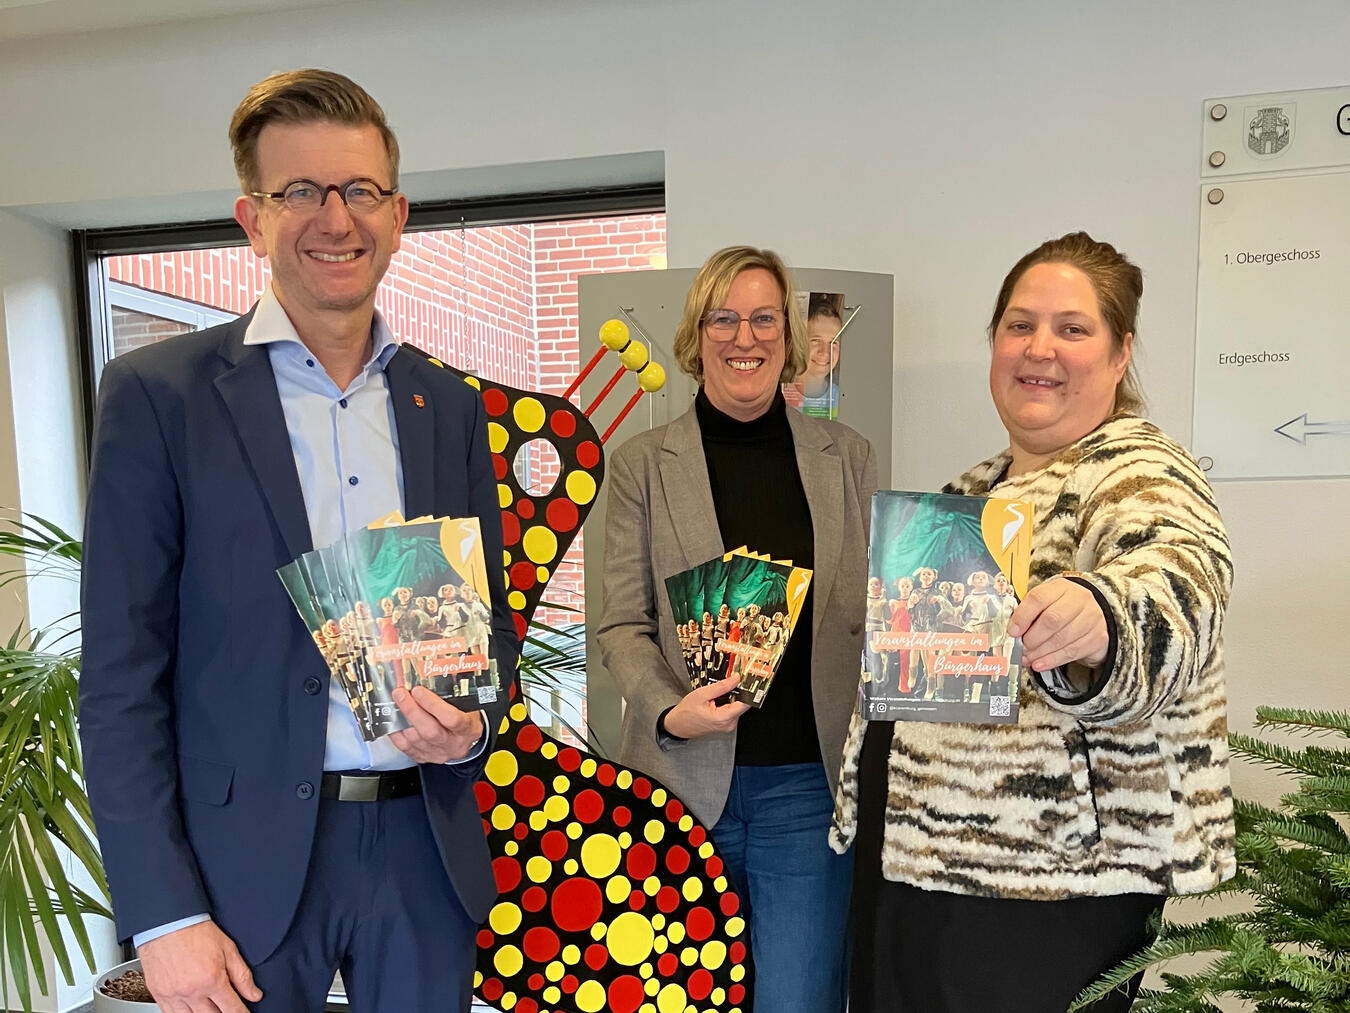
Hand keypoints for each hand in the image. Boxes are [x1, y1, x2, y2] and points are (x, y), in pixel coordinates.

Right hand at [138, 919, 260, 1012]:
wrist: (167, 922)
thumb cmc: (195, 931)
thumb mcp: (228, 948)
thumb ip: (242, 975)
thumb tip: (253, 994)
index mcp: (211, 980)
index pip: (232, 1009)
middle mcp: (192, 991)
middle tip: (227, 1007)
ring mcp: (173, 995)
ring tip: (212, 1008)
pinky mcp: (159, 994)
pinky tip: (191, 1009)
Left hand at [389, 686, 484, 762]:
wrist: (464, 742)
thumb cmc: (465, 719)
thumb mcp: (467, 706)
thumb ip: (453, 693)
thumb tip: (434, 671)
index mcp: (467, 729)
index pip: (451, 719)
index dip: (433, 705)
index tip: (419, 690)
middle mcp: (452, 744)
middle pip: (429, 731)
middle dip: (411, 710)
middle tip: (400, 693)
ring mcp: (436, 753)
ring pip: (414, 739)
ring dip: (401, 719)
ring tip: (394, 702)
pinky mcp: (422, 757)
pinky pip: (404, 747)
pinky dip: (395, 732)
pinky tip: (393, 719)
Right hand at [663, 675, 750, 738]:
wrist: (678, 725)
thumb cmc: (686, 712)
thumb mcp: (702, 694)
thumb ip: (721, 686)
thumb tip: (736, 679)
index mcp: (723, 718)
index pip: (745, 704)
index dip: (747, 691)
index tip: (746, 680)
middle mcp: (728, 724)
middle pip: (741, 704)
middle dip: (736, 692)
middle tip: (729, 682)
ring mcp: (727, 726)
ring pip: (737, 706)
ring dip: (731, 697)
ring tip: (717, 693)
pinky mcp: (726, 725)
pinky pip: (732, 710)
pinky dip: (727, 703)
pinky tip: (717, 699)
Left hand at [1007, 577, 1107, 672]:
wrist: (1093, 617)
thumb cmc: (1062, 610)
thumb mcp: (1046, 604)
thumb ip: (1029, 614)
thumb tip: (1012, 633)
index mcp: (1060, 587)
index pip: (1038, 598)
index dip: (1022, 616)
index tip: (1012, 631)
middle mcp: (1079, 600)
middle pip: (1052, 620)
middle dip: (1032, 638)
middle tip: (1020, 648)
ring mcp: (1092, 619)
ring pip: (1062, 639)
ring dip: (1040, 652)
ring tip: (1026, 659)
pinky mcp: (1098, 638)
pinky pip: (1072, 652)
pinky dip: (1052, 660)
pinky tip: (1040, 664)